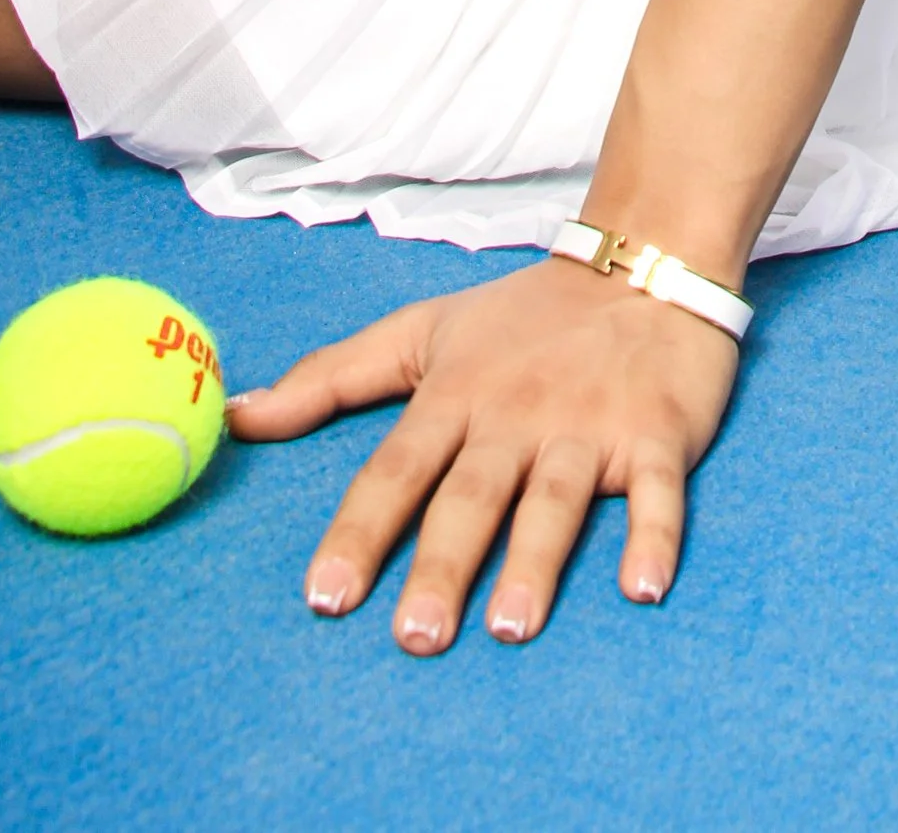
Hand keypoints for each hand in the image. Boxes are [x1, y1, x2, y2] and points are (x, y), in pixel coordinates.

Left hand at [227, 255, 741, 648]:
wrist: (645, 261)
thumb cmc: (524, 316)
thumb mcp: (423, 331)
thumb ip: (332, 376)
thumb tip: (239, 416)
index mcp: (457, 394)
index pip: (397, 469)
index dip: (360, 532)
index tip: (324, 597)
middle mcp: (518, 414)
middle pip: (473, 496)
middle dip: (442, 564)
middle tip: (416, 637)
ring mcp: (590, 424)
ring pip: (558, 499)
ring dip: (535, 561)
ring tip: (511, 626)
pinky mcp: (657, 432)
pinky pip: (658, 490)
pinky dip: (656, 535)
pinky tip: (643, 588)